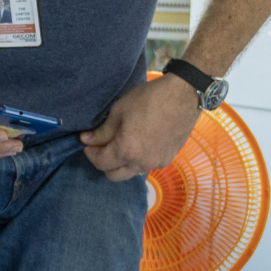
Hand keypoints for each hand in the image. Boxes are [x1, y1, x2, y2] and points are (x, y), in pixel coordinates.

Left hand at [80, 73, 202, 180]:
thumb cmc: (149, 99)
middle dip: (104, 163)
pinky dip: (137, 160)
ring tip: (120, 144)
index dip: (90, 153)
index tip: (88, 142)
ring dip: (121, 164)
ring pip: (131, 173)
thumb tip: (87, 140)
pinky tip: (138, 144)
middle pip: (114, 175)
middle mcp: (141, 163)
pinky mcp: (168, 159)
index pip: (101, 163)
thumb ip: (102, 131)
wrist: (183, 95)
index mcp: (127, 151)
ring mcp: (157, 163)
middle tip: (101, 146)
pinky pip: (146, 166)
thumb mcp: (119, 111)